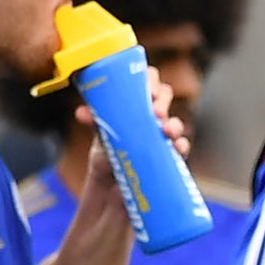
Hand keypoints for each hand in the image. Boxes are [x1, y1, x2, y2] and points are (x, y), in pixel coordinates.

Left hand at [75, 66, 189, 191]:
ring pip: (175, 123)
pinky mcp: (170, 156)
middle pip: (165, 97)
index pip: (148, 81)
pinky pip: (181, 148)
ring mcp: (163, 135)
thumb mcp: (100, 135)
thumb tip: (82, 112)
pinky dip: (181, 146)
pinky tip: (176, 147)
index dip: (151, 79)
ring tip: (166, 130)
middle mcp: (152, 116)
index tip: (148, 86)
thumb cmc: (108, 152)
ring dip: (173, 124)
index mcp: (136, 104)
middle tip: (155, 111)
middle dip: (163, 100)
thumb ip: (94, 122)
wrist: (112, 185)